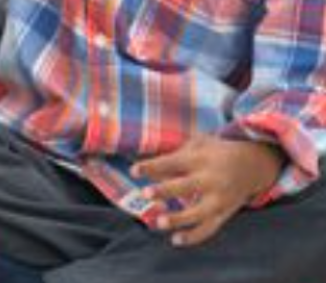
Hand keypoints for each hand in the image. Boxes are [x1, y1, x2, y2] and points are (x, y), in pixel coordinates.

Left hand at [134, 134, 283, 246]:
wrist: (253, 165)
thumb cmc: (214, 153)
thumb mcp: (196, 146)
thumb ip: (172, 158)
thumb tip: (148, 173)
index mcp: (200, 159)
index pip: (172, 162)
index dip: (152, 166)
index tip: (133, 171)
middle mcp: (211, 179)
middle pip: (186, 186)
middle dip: (166, 190)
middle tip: (145, 193)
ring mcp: (219, 198)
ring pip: (199, 212)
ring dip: (179, 219)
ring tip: (158, 223)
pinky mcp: (225, 213)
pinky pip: (210, 228)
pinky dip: (194, 236)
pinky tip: (176, 240)